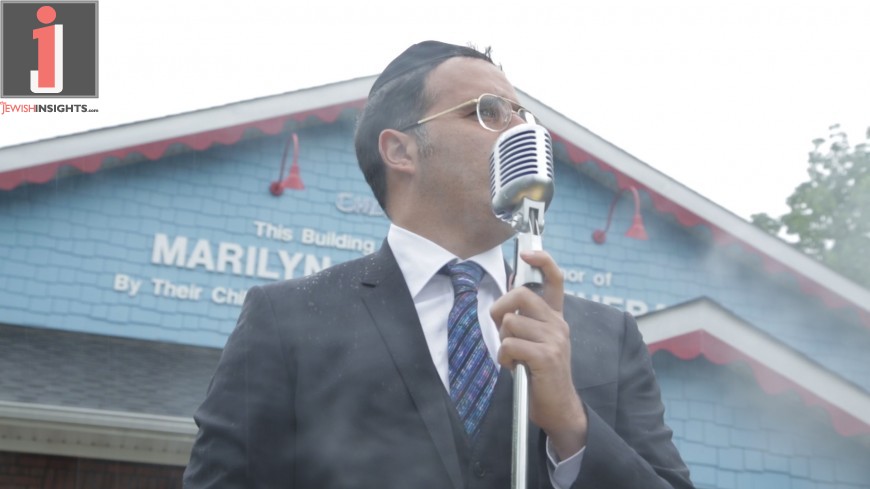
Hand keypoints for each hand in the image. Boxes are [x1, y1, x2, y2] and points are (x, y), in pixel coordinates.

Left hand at [490, 250, 586, 459]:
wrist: (559, 407)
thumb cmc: (540, 374)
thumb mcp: (535, 342)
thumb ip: (524, 321)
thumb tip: (504, 301)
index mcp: (556, 318)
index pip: (555, 280)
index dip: (543, 262)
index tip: (528, 255)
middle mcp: (558, 324)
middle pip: (521, 295)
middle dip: (501, 308)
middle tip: (501, 328)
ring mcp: (555, 339)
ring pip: (510, 322)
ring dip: (502, 341)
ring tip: (513, 356)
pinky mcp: (546, 356)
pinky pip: (510, 344)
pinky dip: (504, 357)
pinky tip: (514, 367)